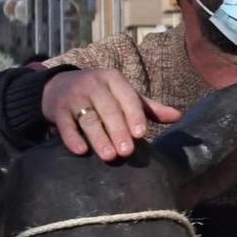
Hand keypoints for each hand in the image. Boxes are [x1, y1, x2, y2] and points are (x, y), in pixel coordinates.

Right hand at [41, 67, 182, 160]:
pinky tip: (80, 151)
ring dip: (99, 138)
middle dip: (118, 131)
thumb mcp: (123, 95)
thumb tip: (179, 116)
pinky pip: (65, 125)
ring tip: (109, 156)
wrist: (58, 86)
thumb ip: (148, 108)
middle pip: (108, 110)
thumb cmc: (100, 94)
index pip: (127, 97)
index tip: (141, 134)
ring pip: (88, 119)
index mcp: (113, 80)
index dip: (134, 115)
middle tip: (127, 152)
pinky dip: (71, 138)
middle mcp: (93, 85)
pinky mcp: (57, 110)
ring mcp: (74, 97)